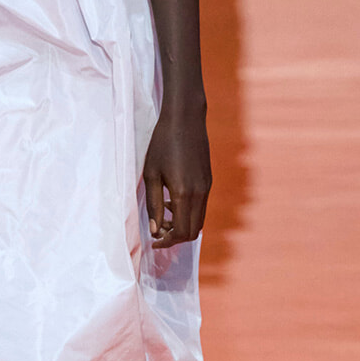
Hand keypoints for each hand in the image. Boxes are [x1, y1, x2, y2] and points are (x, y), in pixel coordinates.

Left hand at [143, 108, 210, 248]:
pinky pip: (201, 207)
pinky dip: (187, 213)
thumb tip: (155, 230)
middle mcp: (200, 194)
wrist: (185, 119)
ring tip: (163, 215)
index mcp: (184, 193)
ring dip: (182, 225)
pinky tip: (171, 200)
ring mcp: (207, 187)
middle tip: (157, 231)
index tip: (154, 241)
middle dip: (175, 237)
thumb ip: (152, 205)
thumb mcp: (151, 174)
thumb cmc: (162, 143)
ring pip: (198, 220)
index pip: (182, 232)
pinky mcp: (208, 181)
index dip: (167, 242)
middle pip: (193, 231)